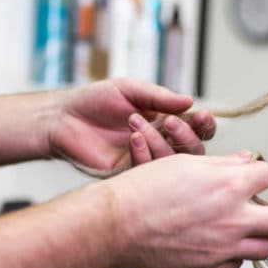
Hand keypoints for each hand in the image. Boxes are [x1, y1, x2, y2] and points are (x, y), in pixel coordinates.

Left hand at [46, 78, 215, 177]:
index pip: (197, 129)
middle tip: (169, 122)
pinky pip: (148, 172)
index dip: (204, 125)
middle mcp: (161, 144)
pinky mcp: (130, 177)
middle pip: (193, 151)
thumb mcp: (130, 90)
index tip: (201, 115)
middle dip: (186, 136)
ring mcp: (147, 162)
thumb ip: (160, 97)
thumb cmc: (95, 101)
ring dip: (159, 142)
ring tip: (135, 121)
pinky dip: (143, 154)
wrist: (63, 119)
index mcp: (166, 123)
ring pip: (172, 163)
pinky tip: (132, 138)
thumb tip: (190, 102)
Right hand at [93, 151, 267, 267]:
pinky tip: (217, 240)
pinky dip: (234, 252)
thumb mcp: (184, 164)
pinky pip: (236, 262)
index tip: (255, 176)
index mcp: (230, 186)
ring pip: (266, 247)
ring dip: (261, 235)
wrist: (114, 225)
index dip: (262, 174)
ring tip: (247, 226)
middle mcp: (234, 219)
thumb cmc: (143, 190)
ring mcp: (224, 248)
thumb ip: (223, 165)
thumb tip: (247, 161)